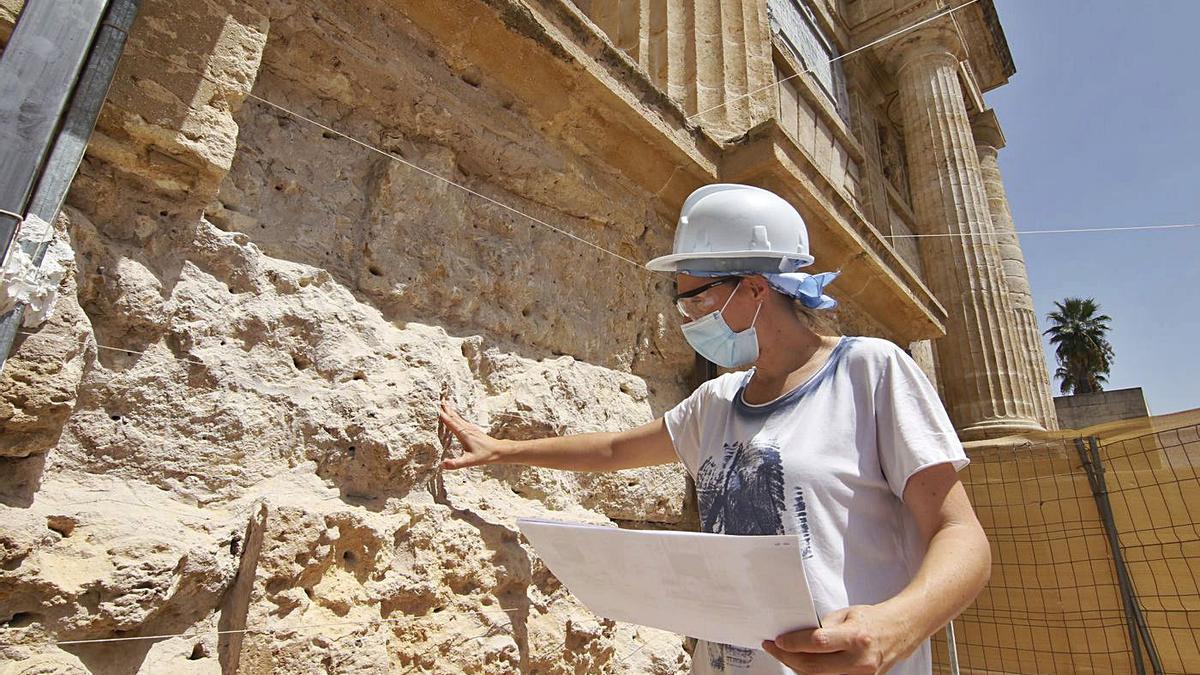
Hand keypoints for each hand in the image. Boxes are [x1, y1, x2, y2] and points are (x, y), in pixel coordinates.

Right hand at [437, 401, 504, 469]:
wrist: (499, 450)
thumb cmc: (485, 455)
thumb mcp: (469, 462)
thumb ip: (455, 464)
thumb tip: (442, 464)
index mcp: (464, 434)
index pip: (450, 422)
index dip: (442, 414)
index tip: (435, 407)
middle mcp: (466, 428)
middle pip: (453, 416)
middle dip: (445, 408)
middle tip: (438, 400)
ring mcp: (470, 428)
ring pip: (457, 417)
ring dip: (450, 410)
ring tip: (444, 404)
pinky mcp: (473, 430)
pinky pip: (461, 420)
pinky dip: (455, 416)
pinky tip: (455, 416)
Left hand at [761, 605, 908, 673]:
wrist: (897, 632)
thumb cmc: (872, 620)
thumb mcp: (846, 615)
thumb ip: (823, 626)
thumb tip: (797, 636)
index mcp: (856, 637)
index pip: (818, 642)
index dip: (794, 643)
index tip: (778, 641)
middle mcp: (859, 661)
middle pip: (814, 666)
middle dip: (789, 657)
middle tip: (774, 648)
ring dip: (797, 667)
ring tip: (785, 655)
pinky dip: (812, 673)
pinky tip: (802, 663)